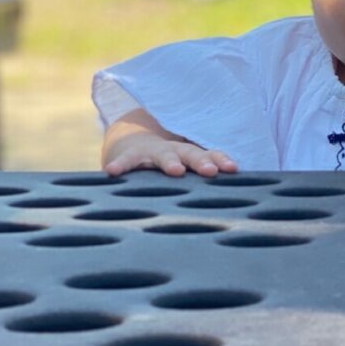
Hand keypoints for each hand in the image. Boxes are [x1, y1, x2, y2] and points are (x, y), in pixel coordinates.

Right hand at [101, 108, 237, 177]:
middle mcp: (175, 150)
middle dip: (202, 162)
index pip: (209, 155)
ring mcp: (153, 151)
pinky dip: (120, 165)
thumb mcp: (184, 166)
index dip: (221, 160)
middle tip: (211, 171)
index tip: (232, 169)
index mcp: (190, 154)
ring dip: (171, 162)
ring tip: (176, 171)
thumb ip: (200, 181)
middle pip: (191, 153)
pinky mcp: (131, 155)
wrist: (132, 141)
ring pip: (163, 155)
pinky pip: (126, 161)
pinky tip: (112, 172)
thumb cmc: (167, 161)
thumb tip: (228, 204)